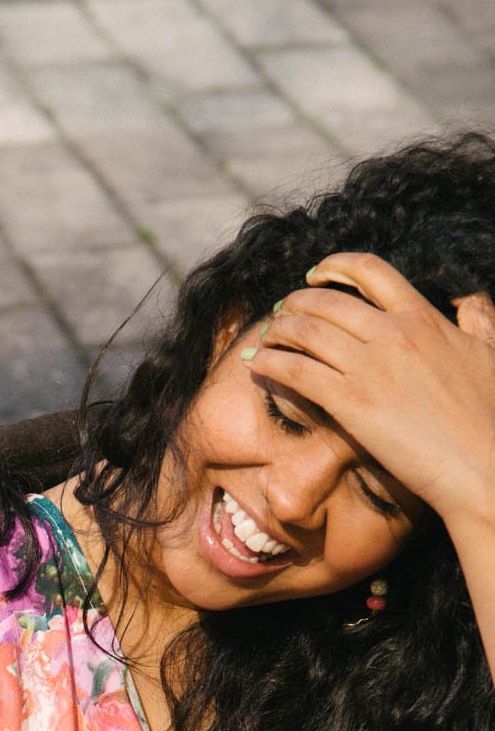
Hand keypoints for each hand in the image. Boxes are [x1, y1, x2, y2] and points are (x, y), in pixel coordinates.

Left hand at [244, 251, 494, 528]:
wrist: (482, 464)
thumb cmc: (491, 417)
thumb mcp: (492, 352)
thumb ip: (478, 320)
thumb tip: (467, 301)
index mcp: (424, 318)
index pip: (371, 272)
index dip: (335, 267)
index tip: (315, 275)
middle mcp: (392, 334)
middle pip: (327, 303)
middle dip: (295, 303)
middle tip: (279, 313)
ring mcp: (369, 368)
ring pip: (306, 333)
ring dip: (277, 330)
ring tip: (265, 336)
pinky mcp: (351, 403)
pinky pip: (297, 372)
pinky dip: (272, 363)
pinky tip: (257, 364)